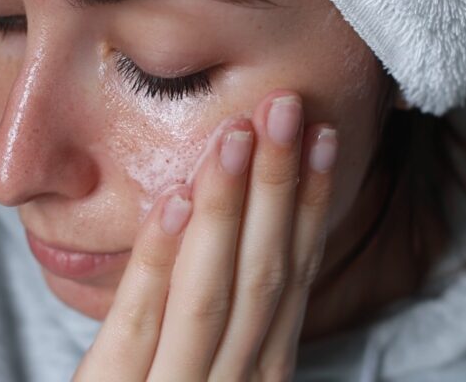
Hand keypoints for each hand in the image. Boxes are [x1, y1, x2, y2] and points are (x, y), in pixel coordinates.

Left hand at [74, 90, 337, 380]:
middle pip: (265, 276)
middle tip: (288, 110)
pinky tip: (173, 201)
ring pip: (213, 293)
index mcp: (260, 372)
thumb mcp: (211, 371)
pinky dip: (159, 260)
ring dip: (230, 210)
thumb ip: (231, 322)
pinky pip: (140, 324)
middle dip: (280, 189)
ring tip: (239, 136)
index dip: (311, 207)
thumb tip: (248, 238)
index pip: (295, 278)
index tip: (324, 141)